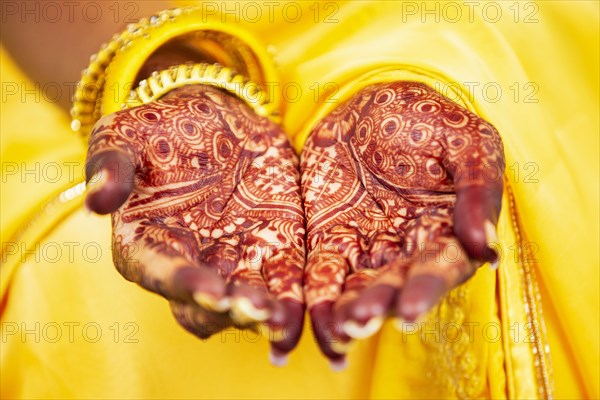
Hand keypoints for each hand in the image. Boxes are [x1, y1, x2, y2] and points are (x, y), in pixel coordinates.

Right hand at [85, 85, 304, 363]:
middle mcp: (191, 262)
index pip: (160, 272)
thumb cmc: (159, 128)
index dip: (184, 284)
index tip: (211, 289)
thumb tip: (99, 199)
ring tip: (284, 317)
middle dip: (230, 311)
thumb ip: (110, 164)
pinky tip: (311, 306)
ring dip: (265, 314)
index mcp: (148, 243)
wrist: (214, 118)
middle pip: (206, 306)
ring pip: (247, 302)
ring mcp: (234, 260)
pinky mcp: (273, 248)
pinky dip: (296, 296)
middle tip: (254, 309)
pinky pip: (285, 280)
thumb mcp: (125, 134)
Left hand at [301, 81, 504, 365]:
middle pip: (394, 287)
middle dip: (378, 306)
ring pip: (357, 289)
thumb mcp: (465, 140)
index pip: (439, 268)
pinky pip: (322, 274)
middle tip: (359, 321)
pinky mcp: (329, 241)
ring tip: (334, 327)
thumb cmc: (426, 119)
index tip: (409, 312)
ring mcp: (367, 248)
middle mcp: (408, 250)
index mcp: (447, 231)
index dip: (425, 291)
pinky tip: (303, 320)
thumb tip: (485, 247)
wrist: (370, 103)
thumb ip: (478, 189)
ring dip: (345, 312)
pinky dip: (314, 299)